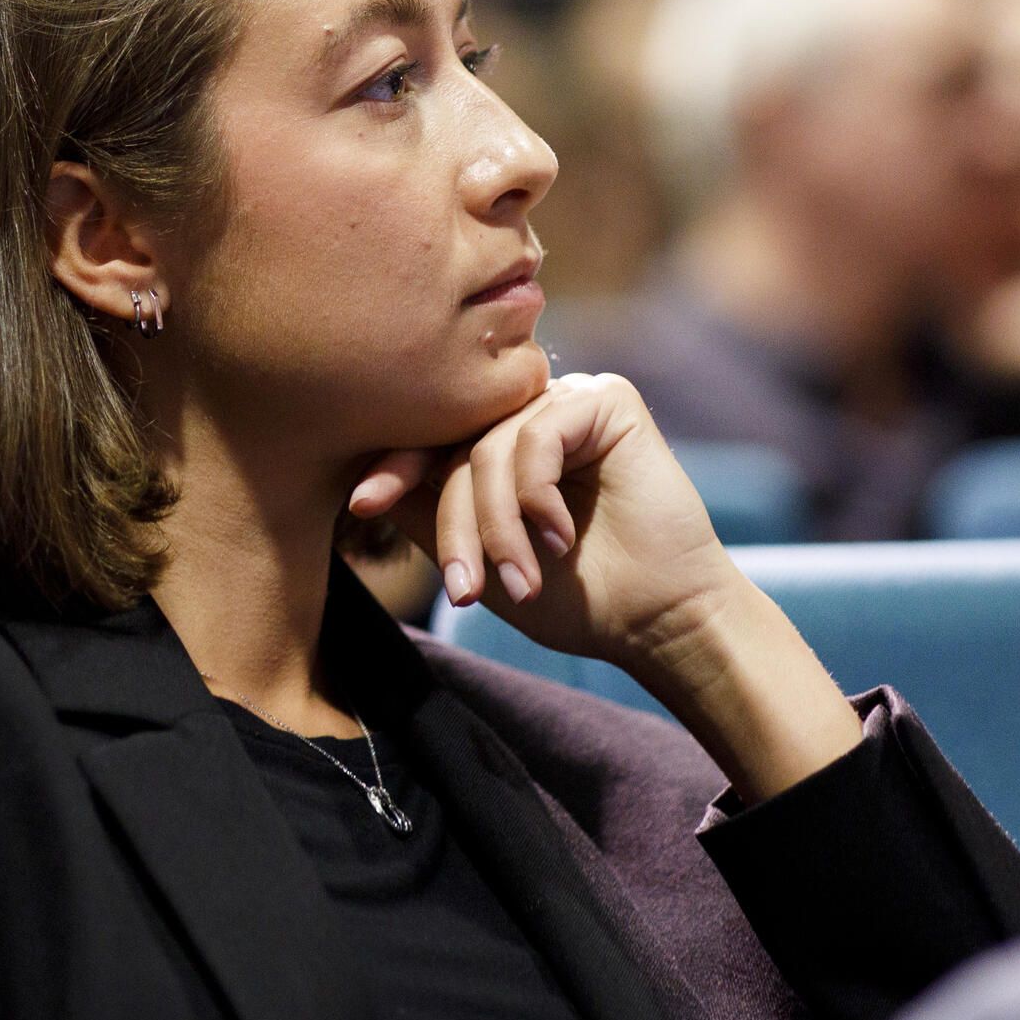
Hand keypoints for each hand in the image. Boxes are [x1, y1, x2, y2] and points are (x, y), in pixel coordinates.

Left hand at [349, 372, 739, 668]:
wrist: (658, 619)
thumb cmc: (574, 596)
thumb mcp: (479, 558)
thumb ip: (429, 514)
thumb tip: (364, 482)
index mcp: (498, 445)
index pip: (428, 440)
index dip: (391, 469)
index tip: (361, 505)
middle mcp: (528, 415)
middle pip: (454, 447)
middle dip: (455, 524)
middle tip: (465, 588)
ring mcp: (566, 403)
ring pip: (490, 449)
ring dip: (498, 526)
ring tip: (522, 582)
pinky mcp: (606, 400)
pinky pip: (537, 434)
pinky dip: (537, 496)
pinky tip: (560, 538)